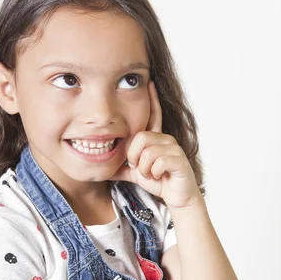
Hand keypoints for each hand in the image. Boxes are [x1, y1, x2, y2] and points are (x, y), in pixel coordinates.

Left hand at [108, 80, 201, 210]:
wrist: (178, 197)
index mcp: (156, 139)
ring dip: (145, 169)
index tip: (149, 82)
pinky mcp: (180, 159)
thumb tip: (101, 166)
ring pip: (147, 152)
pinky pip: (157, 162)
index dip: (152, 99)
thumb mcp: (135, 173)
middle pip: (140, 137)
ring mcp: (174, 148)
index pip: (153, 115)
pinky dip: (154, 173)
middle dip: (135, 157)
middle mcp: (166, 139)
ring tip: (152, 174)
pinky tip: (160, 176)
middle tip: (141, 168)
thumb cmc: (159, 181)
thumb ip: (120, 167)